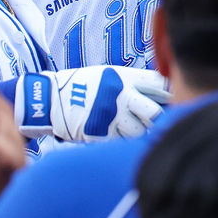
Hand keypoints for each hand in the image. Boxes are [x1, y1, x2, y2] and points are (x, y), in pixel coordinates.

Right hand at [15, 66, 169, 141]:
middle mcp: (121, 97)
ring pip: (139, 132)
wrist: (50, 99)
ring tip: (130, 129)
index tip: (167, 100)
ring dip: (138, 133)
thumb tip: (160, 92)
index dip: (166, 94)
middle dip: (158, 119)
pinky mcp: (101, 134)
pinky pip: (120, 142)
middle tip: (156, 122)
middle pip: (155, 113)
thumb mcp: (107, 75)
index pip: (158, 85)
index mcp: (124, 79)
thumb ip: (131, 82)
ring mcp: (111, 117)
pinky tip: (115, 137)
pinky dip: (121, 141)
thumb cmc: (81, 86)